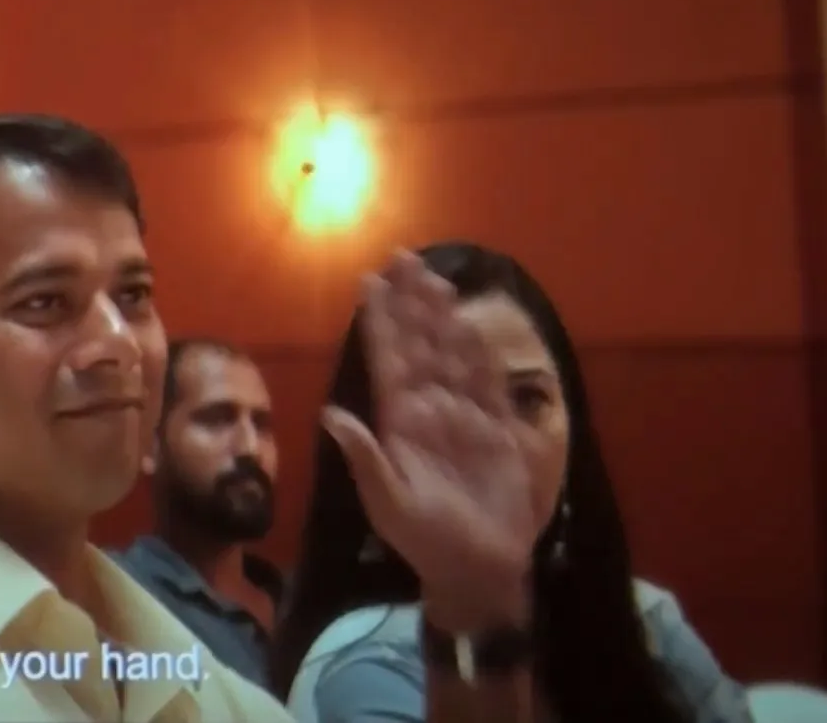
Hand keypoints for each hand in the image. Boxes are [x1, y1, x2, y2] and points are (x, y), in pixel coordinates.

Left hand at [322, 251, 545, 631]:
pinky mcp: (497, 429)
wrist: (478, 568)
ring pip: (452, 354)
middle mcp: (430, 409)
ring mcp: (465, 415)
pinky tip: (470, 322)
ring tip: (434, 277)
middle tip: (403, 258)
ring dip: (443, 317)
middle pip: (420, 344)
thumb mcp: (388, 502)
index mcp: (399, 422)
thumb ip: (364, 456)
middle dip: (412, 303)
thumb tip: (329, 413)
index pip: (388, 360)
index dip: (380, 321)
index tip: (370, 281)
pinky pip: (487, 381)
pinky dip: (480, 351)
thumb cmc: (426, 540)